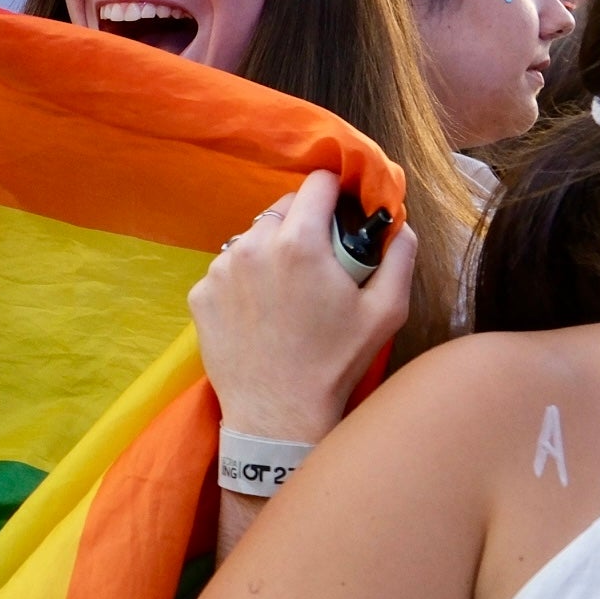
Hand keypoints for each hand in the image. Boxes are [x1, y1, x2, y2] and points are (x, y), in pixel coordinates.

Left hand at [190, 169, 413, 443]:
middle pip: (281, 208)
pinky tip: (260, 312)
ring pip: (250, 238)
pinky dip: (243, 280)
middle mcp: (252, 246)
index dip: (335, 193)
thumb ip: (399, 256)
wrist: (278, 414)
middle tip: (318, 261)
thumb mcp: (386, 311)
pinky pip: (226, 270)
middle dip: (303, 224)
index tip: (342, 212)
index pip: (316, 184)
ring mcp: (219, 270)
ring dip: (270, 251)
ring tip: (287, 291)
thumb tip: (400, 225)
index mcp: (299, 242)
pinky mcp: (199, 294)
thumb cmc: (335, 364)